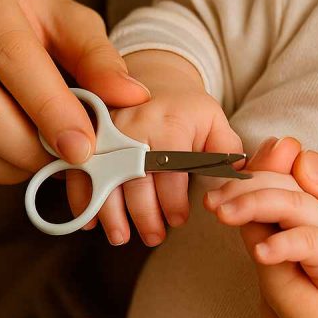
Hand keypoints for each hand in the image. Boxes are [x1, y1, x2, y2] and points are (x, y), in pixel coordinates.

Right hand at [0, 0, 149, 184]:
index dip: (48, 108)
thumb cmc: (33, 20)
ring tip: (39, 164)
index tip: (82, 147)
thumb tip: (131, 97)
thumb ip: (100, 59)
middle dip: (22, 143)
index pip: (10, 55)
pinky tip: (6, 164)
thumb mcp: (72, 25)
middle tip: (63, 161)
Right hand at [68, 50, 241, 246]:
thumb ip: (227, 149)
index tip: (178, 221)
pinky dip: (83, 198)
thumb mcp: (214, 121)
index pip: (171, 171)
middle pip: (136, 180)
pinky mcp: (87, 136)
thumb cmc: (188, 110)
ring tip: (122, 237)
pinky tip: (92, 221)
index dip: (173, 202)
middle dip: (144, 216)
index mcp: (170, 123)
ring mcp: (106, 131)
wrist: (153, 80)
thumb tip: (239, 176)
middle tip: (154, 237)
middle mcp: (135, 126)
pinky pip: (78, 170)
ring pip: (103, 179)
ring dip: (111, 214)